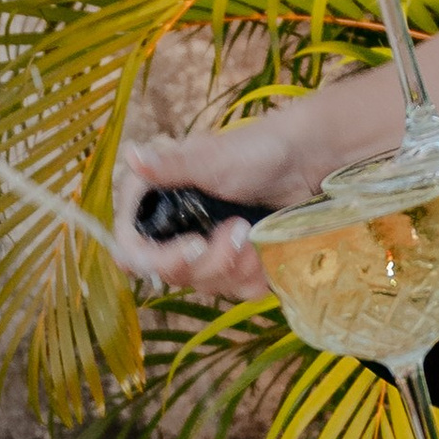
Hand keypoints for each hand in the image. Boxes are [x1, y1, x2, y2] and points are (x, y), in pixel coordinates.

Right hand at [113, 108, 323, 301]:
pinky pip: (234, 289)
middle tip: (239, 229)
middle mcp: (173, 228)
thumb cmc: (257, 149)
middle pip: (171, 273)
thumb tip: (132, 155)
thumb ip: (172, 165)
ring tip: (255, 232)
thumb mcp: (213, 157)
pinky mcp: (232, 263)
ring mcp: (203, 248)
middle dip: (209, 259)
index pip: (132, 248)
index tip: (193, 247)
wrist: (306, 161)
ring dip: (235, 265)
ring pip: (204, 284)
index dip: (153, 259)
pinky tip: (265, 251)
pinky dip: (252, 275)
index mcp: (155, 201)